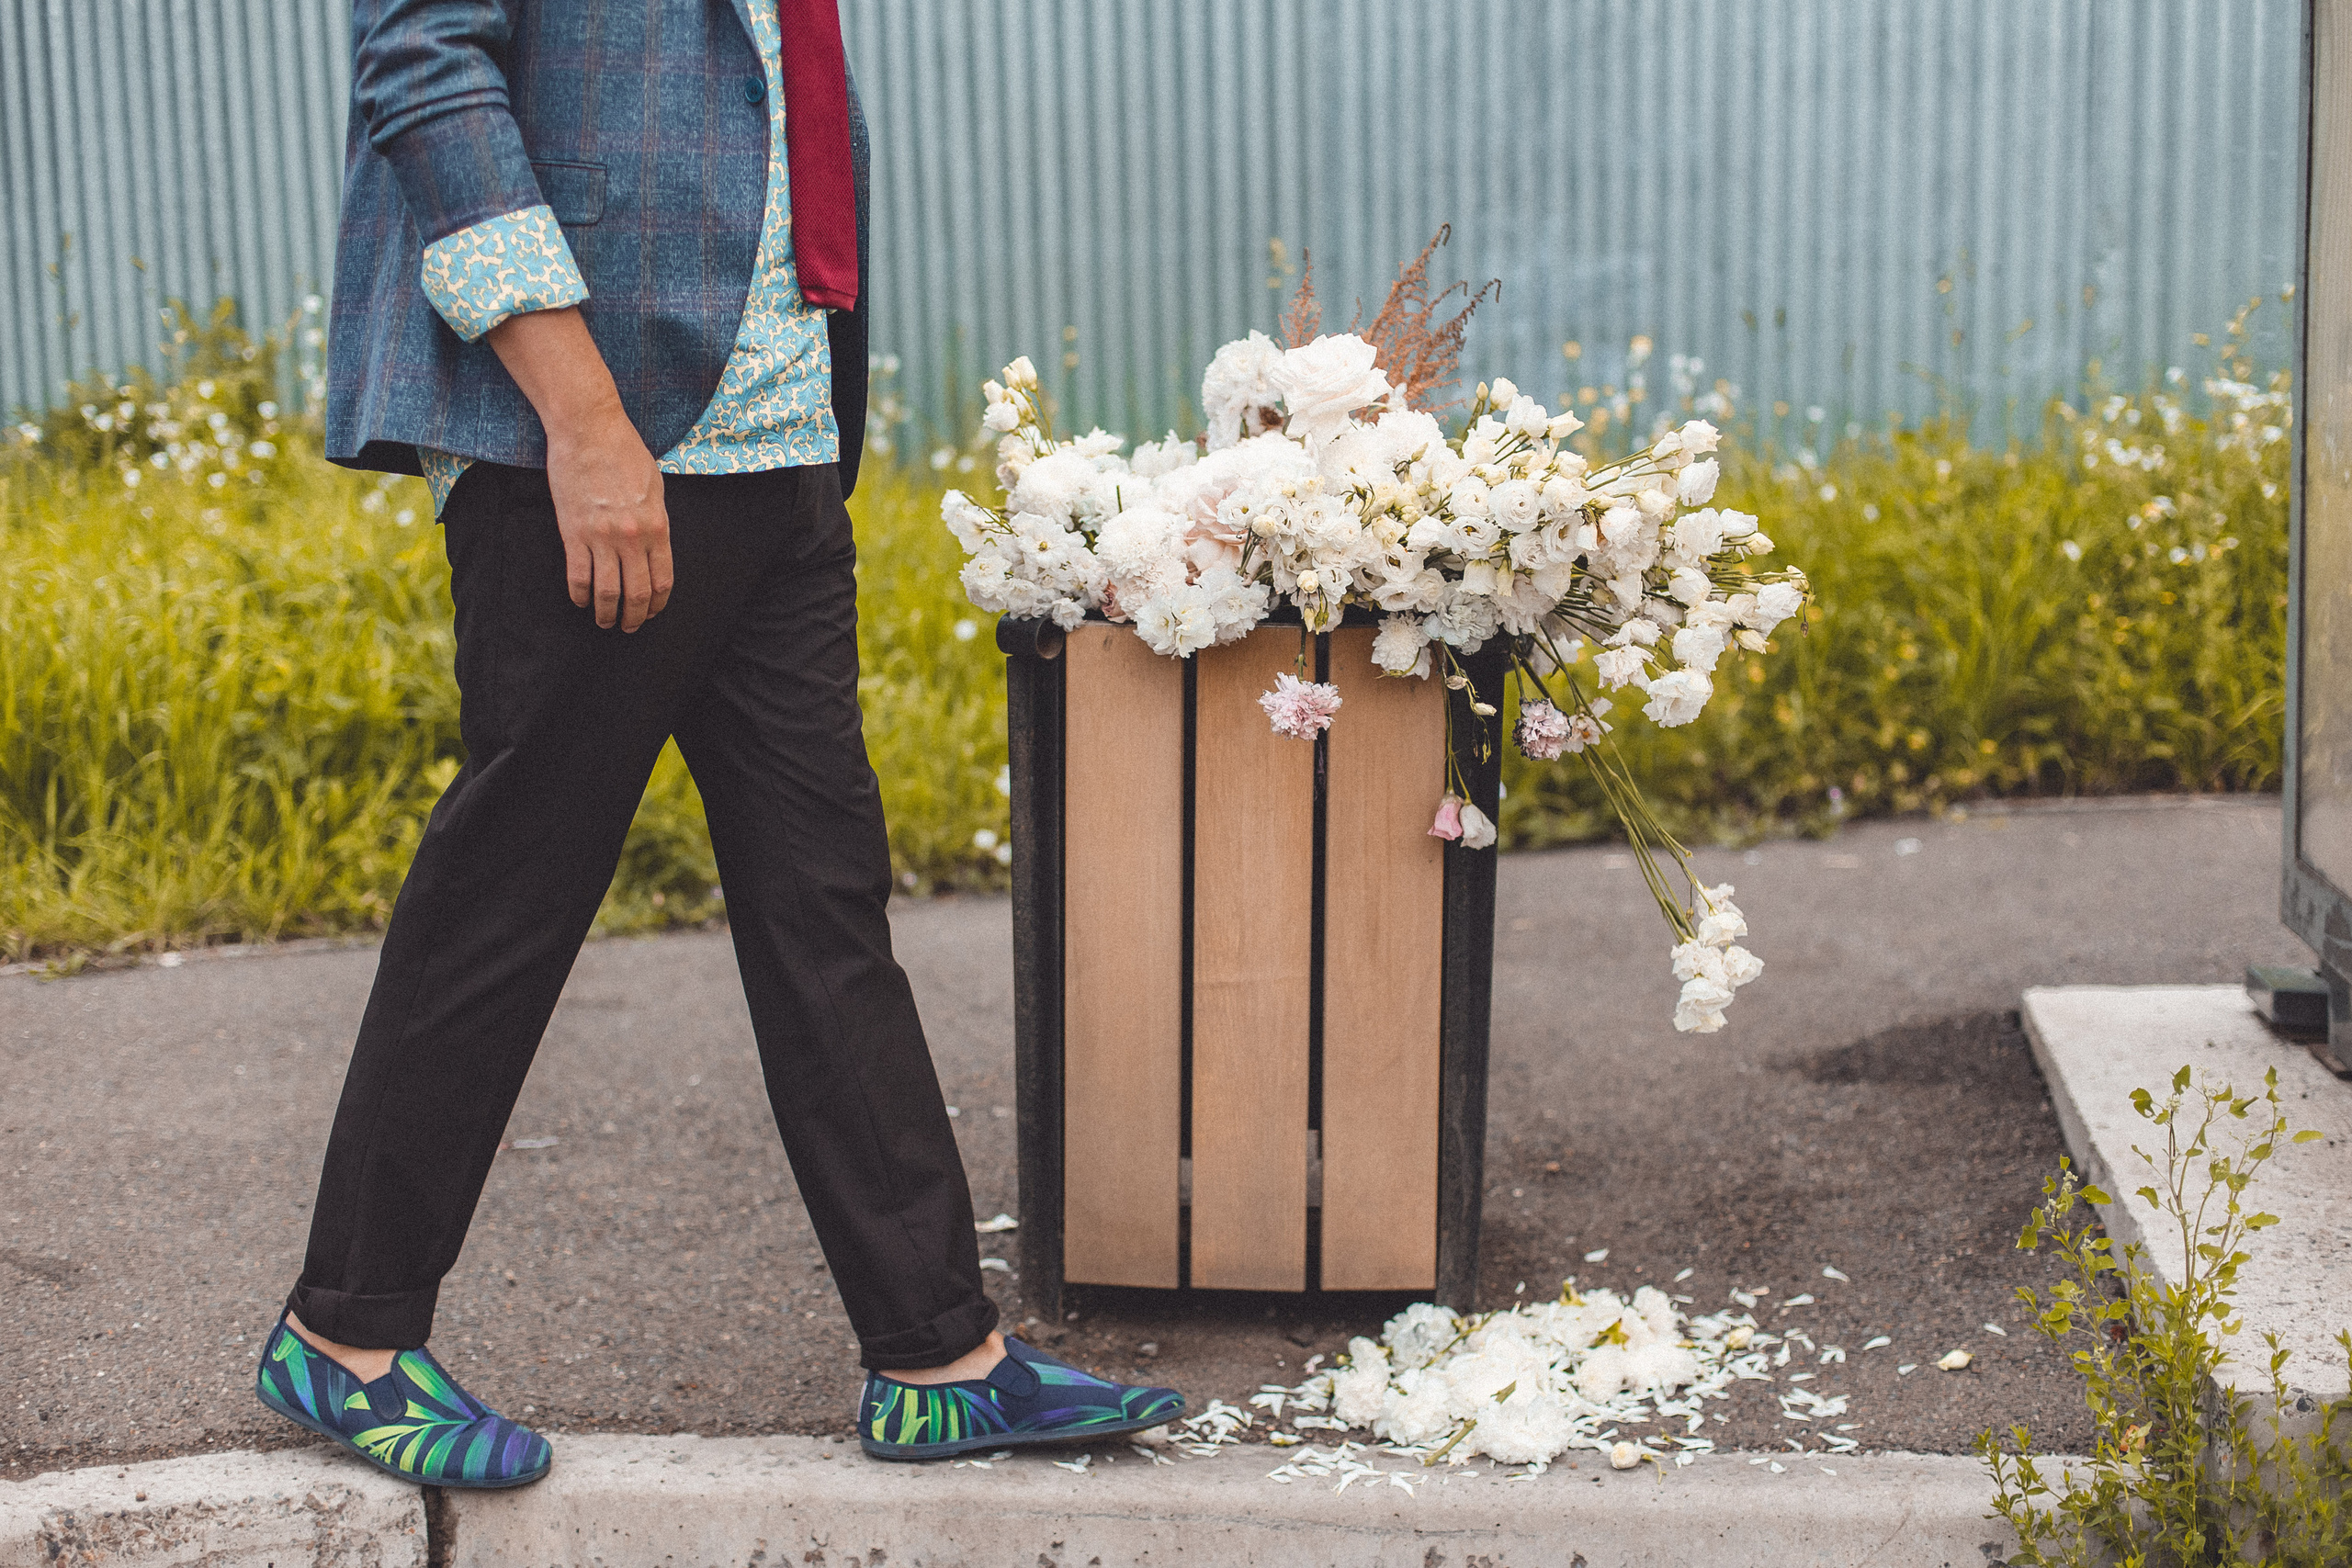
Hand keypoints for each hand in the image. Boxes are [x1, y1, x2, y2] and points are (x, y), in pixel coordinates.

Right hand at [483, 306, 674, 631]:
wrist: (589, 429)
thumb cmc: (624, 451)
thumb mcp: (655, 486)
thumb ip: (657, 519)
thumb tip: (656, 545)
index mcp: (658, 526)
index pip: (662, 580)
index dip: (657, 603)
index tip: (651, 613)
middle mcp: (633, 537)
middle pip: (637, 593)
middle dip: (634, 617)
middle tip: (628, 627)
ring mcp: (602, 537)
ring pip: (607, 591)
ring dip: (607, 614)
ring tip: (604, 622)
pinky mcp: (574, 532)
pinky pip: (578, 576)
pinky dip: (581, 595)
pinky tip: (582, 602)